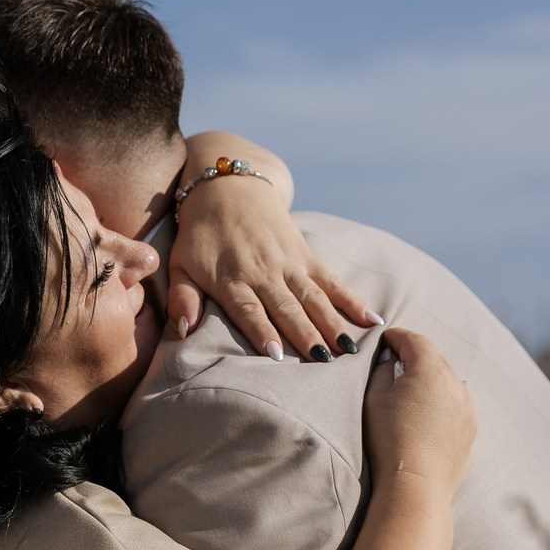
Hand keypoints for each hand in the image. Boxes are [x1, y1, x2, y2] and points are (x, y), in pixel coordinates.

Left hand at [170, 180, 376, 361]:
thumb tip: (183, 330)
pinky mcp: (305, 254)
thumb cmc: (200, 234)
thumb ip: (182, 297)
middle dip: (305, 335)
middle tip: (322, 362)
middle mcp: (263, 271)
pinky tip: (370, 319)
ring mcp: (288, 262)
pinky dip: (351, 299)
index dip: (262, 331)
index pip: (248, 309)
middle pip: (287, 307)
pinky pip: (331, 279)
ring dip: (332, 323)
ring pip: (313, 296)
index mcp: (231, 278)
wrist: (229, 186)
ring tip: (349, 349)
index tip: (277, 356)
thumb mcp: (179, 263)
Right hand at [363, 327, 475, 499]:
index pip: (413, 340)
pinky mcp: (470, 428)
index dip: (396, 337)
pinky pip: (455, 404)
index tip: (384, 339)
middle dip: (414, 357)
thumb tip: (390, 360)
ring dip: (429, 380)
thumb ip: (381, 370)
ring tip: (411, 391)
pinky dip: (441, 402)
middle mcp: (455, 382)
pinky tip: (426, 416)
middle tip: (394, 362)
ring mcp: (466, 406)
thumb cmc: (389, 440)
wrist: (415, 485)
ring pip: (447, 381)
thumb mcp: (374, 398)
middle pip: (433, 358)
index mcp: (430, 369)